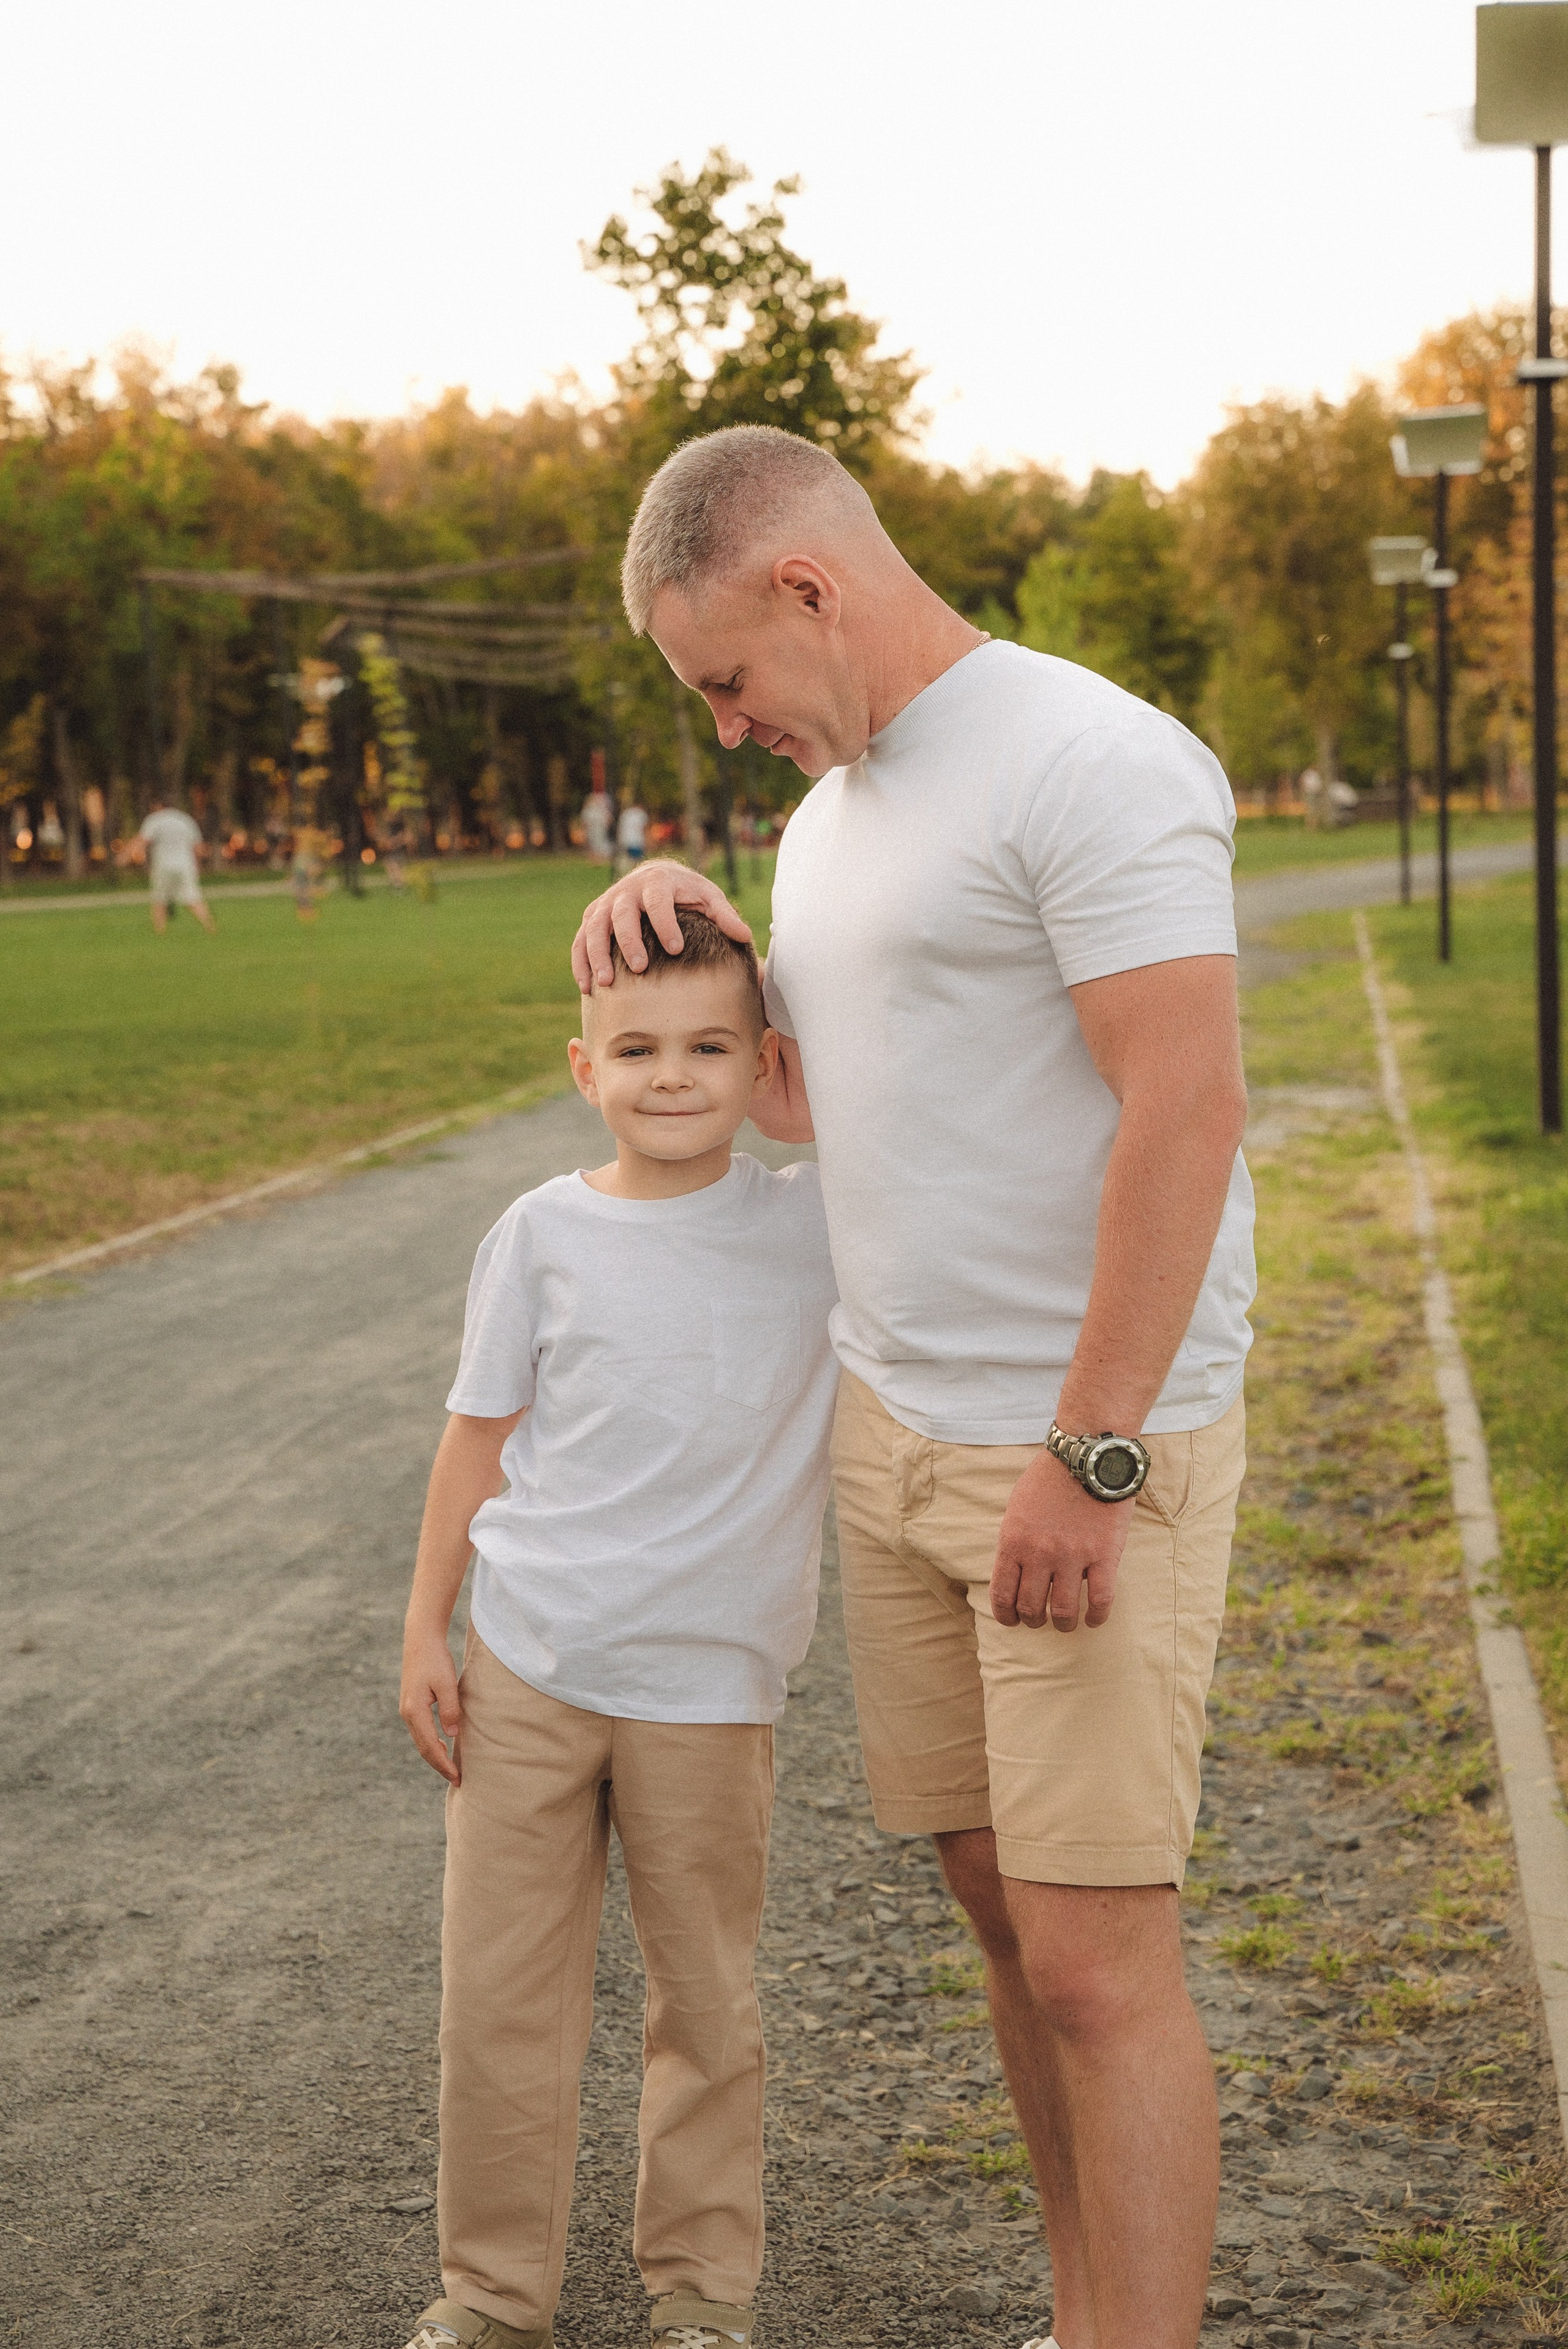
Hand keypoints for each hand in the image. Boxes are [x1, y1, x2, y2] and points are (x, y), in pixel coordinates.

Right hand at [400, 1623, 462, 1782]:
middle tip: (457, 1779)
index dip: (443, 1764)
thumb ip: (450, 1709)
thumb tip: (452, 1735)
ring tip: (451, 1768)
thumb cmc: (436, 1659)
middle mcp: (408, 1714)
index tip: (457, 1777)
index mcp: (415, 1711)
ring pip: (421, 1741)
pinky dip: (432, 1743)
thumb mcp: (446, 1683)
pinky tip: (443, 1745)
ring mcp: (408, 1709)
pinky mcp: (412, 1704)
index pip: (430, 1746)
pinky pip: (421, 1731)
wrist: (420, 1639)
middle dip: (439, 1765)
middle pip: (423, 1748)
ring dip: (435, 1755)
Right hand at [571, 859, 752, 991]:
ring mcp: (606, 905)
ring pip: (594, 928)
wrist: (657, 878)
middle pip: (622, 914)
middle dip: (629, 941)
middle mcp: (627, 891)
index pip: (658, 901)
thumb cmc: (687, 894)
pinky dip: (581, 962)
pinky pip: (581, 940)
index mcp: (657, 882)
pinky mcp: (592, 919)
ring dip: (597, 955)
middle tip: (640, 968)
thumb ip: (725, 916)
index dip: (665, 924)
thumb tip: (745, 935)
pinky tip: (588, 987)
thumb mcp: (709, 898)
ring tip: (606, 983)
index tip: (676, 948)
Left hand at [990, 1451, 1133, 1631]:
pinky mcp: (1104, 1555)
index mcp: (1013, 1541)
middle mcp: (1039, 1554)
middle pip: (1030, 1607)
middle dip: (1033, 1620)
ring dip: (1063, 1624)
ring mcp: (1072, 1556)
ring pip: (1063, 1611)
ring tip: (1066, 1623)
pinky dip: (1096, 1616)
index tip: (1012, 1621)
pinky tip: (1093, 1619)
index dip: (1005, 1616)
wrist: (1087, 1455)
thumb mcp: (1017, 1507)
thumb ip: (1014, 1541)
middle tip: (1040, 1620)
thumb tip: (1015, 1572)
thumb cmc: (1049, 1477)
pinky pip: (1100, 1599)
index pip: (1002, 1594)